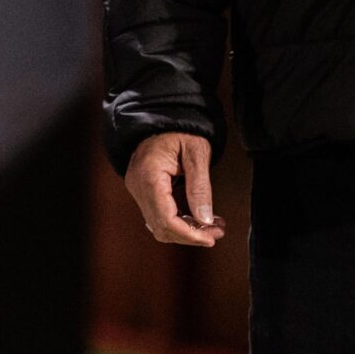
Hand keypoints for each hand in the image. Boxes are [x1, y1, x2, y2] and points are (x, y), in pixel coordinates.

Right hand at [125, 133, 225, 247]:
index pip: (165, 219)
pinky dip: (178, 220)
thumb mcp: (197, 153)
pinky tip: (198, 217)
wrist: (162, 115)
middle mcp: (138, 186)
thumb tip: (205, 220)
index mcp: (149, 176)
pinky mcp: (142, 189)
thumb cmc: (180, 129)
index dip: (189, 234)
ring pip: (158, 224)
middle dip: (190, 235)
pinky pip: (158, 213)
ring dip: (186, 230)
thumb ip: (200, 187)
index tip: (211, 238)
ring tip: (213, 226)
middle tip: (217, 232)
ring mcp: (137, 189)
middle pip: (161, 227)